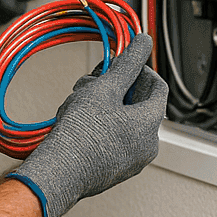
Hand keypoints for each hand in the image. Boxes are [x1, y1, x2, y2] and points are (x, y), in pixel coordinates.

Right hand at [9, 33, 167, 216]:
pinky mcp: (115, 170)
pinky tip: (79, 121)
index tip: (121, 64)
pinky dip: (102, 125)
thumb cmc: (80, 135)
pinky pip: (115, 139)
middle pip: (140, 104)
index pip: (158, 87)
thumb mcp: (104, 88)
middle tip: (95, 81)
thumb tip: (143, 42)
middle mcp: (147, 146)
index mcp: (150, 125)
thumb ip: (127, 63)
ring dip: (106, 105)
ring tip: (81, 101)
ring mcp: (132, 161)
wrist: (58, 174)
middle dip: (117, 87)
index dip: (140, 70)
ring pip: (125, 121)